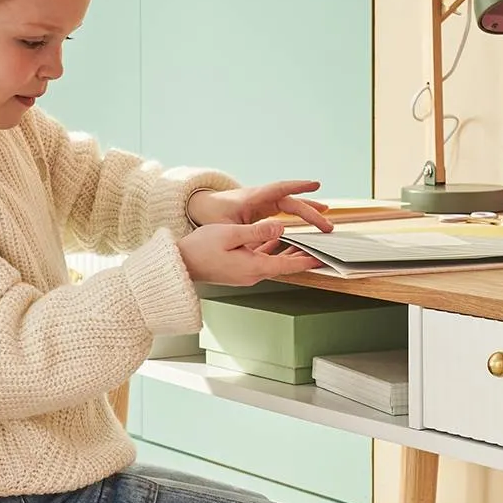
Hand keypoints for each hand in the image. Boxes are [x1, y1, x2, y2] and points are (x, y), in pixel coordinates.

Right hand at [178, 220, 315, 285]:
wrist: (179, 264)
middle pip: (284, 265)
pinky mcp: (239, 270)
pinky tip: (277, 240)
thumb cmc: (200, 249)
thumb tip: (281, 228)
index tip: (323, 258)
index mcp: (253, 267)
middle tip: (320, 248)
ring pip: (273, 262)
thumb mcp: (230, 234)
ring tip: (305, 244)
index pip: (287, 265)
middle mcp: (253, 274)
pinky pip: (261, 260)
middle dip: (302, 257)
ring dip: (288, 253)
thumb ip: (258, 231)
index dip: (307, 261)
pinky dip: (272, 251)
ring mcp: (246, 274)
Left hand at [187, 181, 333, 232]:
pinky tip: (311, 219)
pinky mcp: (263, 208)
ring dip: (308, 210)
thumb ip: (248, 230)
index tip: (315, 185)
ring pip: (290, 204)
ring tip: (327, 215)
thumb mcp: (225, 225)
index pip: (278, 189)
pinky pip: (285, 209)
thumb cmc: (211, 214)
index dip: (297, 187)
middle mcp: (261, 197)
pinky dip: (299, 213)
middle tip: (327, 225)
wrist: (202, 206)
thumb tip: (275, 233)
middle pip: (290, 202)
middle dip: (310, 212)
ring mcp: (263, 202)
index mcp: (252, 197)